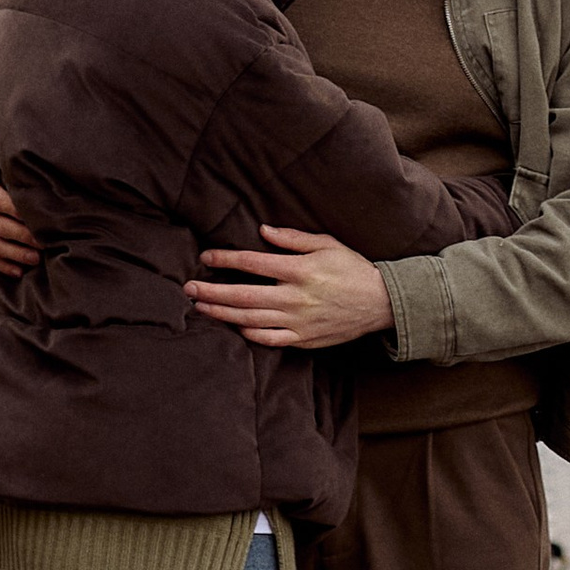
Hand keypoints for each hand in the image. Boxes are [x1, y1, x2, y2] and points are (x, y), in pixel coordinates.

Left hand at [184, 228, 393, 349]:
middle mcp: (294, 297)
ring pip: (248, 319)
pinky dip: (247, 333)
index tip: (206, 257)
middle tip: (188, 288)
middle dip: (211, 291)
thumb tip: (263, 230)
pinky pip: (267, 338)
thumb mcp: (327, 244)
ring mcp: (297, 321)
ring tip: (200, 307)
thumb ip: (293, 238)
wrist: (381, 303)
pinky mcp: (303, 339)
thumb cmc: (353, 269)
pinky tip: (233, 325)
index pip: (252, 263)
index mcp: (299, 270)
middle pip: (241, 295)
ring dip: (220, 313)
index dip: (225, 259)